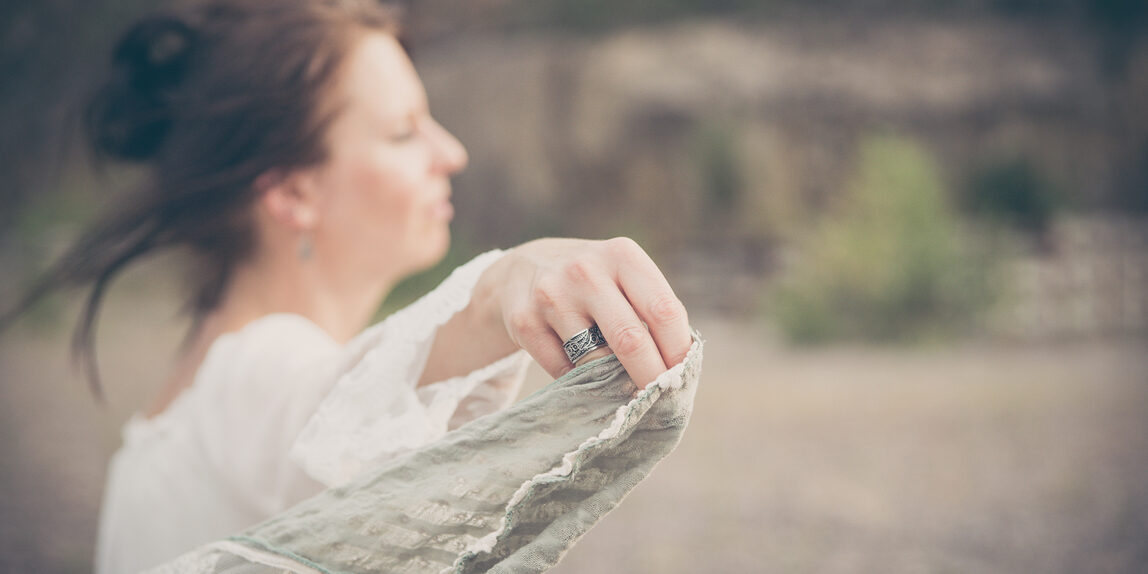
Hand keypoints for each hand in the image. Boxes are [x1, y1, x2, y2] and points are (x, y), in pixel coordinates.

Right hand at [488, 237, 690, 388]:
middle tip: (663, 402)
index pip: (664, 311)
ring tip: (618, 382)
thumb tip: (678, 371)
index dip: (679, 351)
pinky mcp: (524, 322)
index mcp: (621, 255)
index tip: (683, 378)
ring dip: (612, 381)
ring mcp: (551, 296)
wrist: (522, 270)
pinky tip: (580, 370)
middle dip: (652, 378)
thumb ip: (651, 312)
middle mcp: (585, 271)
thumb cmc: (593, 282)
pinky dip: (578, 380)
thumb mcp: (623, 277)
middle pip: (631, 339)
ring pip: (595, 361)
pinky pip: (563, 371)